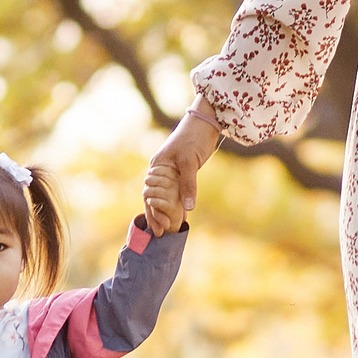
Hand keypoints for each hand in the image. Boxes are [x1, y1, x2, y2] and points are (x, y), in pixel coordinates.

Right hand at [144, 106, 219, 234]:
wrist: (206, 122)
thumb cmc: (194, 138)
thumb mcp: (190, 162)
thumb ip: (188, 185)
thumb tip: (187, 209)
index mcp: (158, 167)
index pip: (151, 194)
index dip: (154, 212)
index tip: (160, 228)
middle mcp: (161, 171)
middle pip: (154, 198)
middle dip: (157, 216)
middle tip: (161, 234)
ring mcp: (171, 171)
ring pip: (165, 196)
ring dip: (166, 212)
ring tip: (168, 229)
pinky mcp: (182, 172)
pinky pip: (176, 191)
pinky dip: (176, 204)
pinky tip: (181, 215)